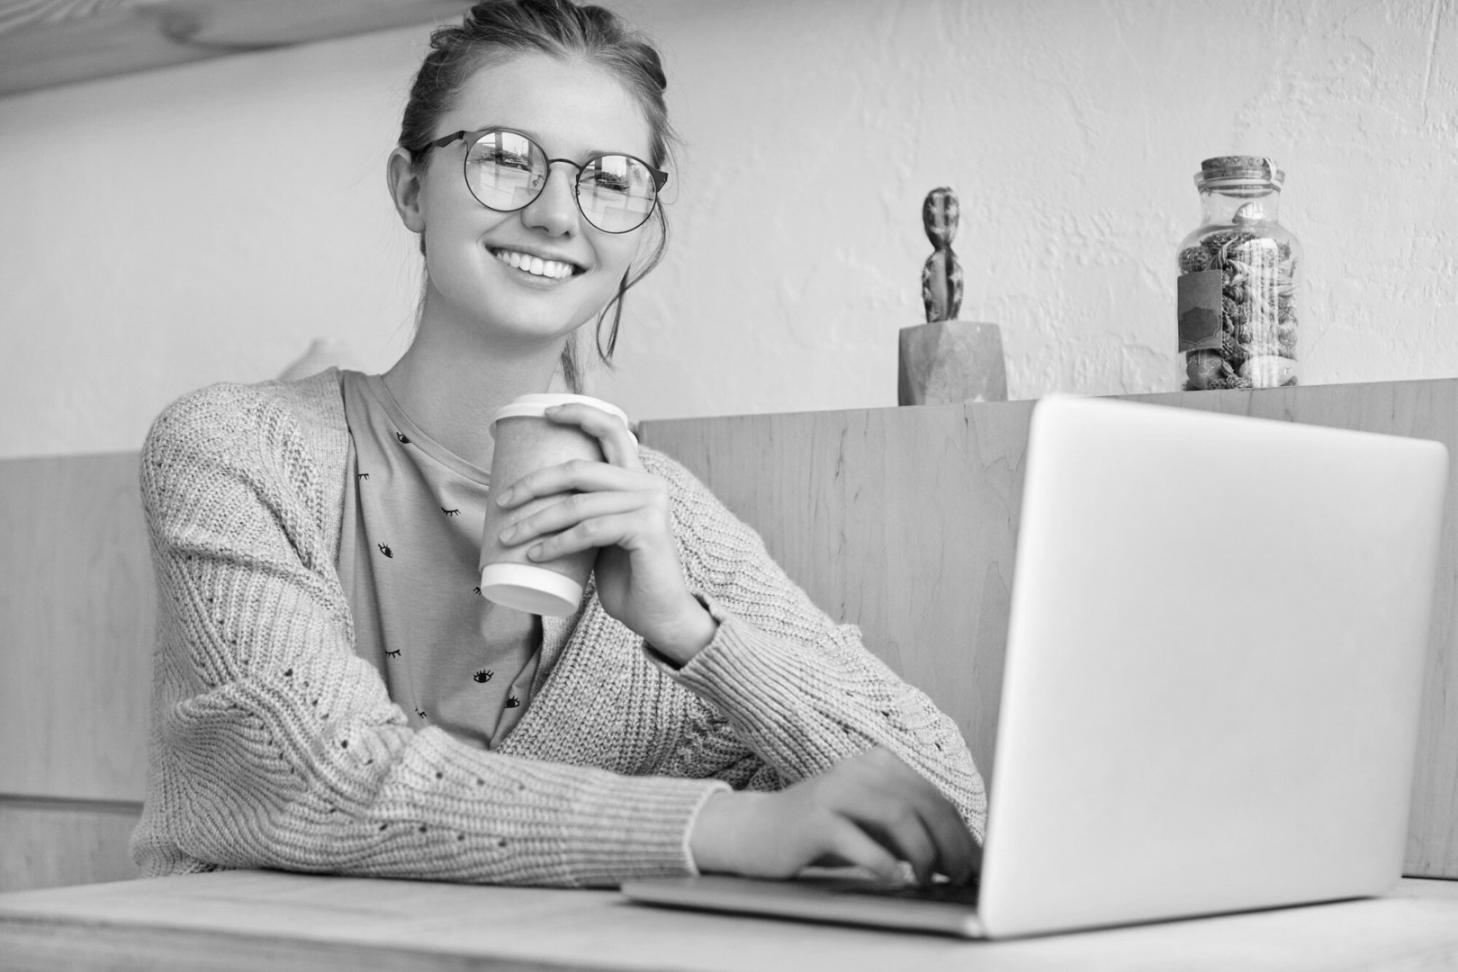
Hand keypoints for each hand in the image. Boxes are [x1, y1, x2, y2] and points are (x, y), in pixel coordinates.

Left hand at [494, 403, 716, 660]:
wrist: (661, 615)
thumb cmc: (629, 576)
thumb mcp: (605, 534)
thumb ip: (589, 512)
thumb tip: (537, 502)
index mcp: (638, 479)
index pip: (613, 430)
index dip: (579, 414)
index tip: (545, 413)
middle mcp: (648, 484)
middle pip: (579, 469)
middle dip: (533, 483)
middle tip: (502, 502)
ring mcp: (650, 505)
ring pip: (576, 504)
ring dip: (534, 521)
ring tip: (507, 538)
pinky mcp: (646, 530)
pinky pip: (588, 532)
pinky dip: (556, 544)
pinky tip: (535, 555)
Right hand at [688, 747, 980, 885]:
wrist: (753, 832)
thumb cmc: (821, 832)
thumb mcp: (870, 825)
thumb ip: (910, 830)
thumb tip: (963, 857)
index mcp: (879, 764)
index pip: (935, 797)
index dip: (963, 834)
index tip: (979, 867)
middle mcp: (859, 769)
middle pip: (924, 803)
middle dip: (952, 845)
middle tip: (960, 877)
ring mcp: (835, 790)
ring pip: (898, 815)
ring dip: (924, 853)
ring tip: (928, 879)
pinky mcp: (813, 818)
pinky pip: (858, 840)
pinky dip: (883, 863)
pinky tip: (894, 879)